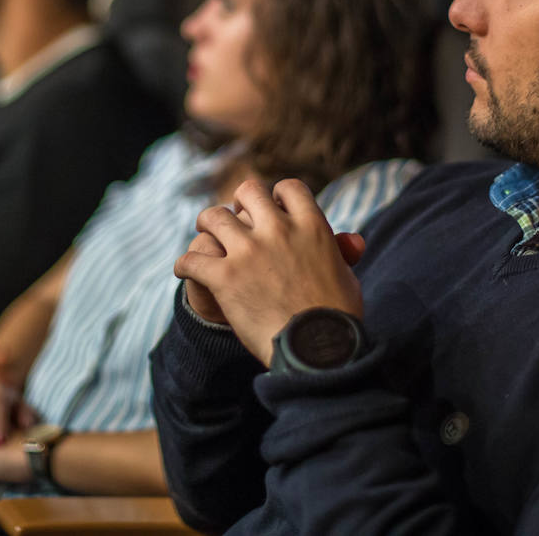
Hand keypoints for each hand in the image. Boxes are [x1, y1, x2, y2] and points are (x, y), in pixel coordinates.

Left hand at [174, 178, 365, 365]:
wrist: (315, 351)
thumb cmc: (337, 319)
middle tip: (234, 216)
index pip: (289, 188)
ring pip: (214, 217)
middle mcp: (278, 230)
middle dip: (239, 202)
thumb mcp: (347, 278)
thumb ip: (341, 253)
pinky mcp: (225, 277)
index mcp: (311, 226)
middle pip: (249, 192)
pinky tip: (186, 271)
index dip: (277, 195)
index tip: (272, 207)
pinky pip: (192, 259)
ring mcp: (249, 251)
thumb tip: (352, 239)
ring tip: (205, 234)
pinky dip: (186, 265)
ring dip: (207, 225)